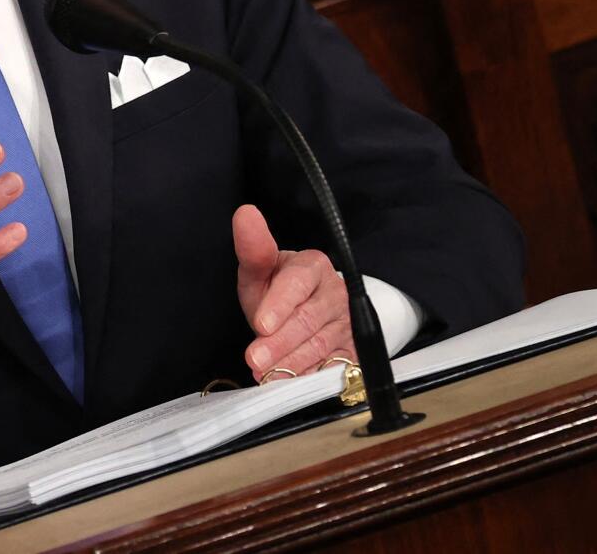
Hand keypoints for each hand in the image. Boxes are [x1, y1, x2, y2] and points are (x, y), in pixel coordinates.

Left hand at [233, 204, 352, 380]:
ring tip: (267, 376)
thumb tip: (245, 213)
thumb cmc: (277, 288)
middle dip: (280, 342)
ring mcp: (347, 323)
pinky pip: (335, 366)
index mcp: (313, 266)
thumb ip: (252, 248)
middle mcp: (336, 293)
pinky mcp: (352, 350)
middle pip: (309, 320)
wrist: (304, 309)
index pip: (298, 284)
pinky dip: (312, 377)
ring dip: (293, 363)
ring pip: (322, 345)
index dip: (280, 305)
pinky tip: (292, 383)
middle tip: (255, 360)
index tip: (261, 323)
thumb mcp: (260, 269)